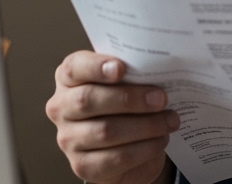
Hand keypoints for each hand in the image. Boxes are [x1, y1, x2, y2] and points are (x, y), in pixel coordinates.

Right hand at [46, 50, 179, 183]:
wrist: (125, 143)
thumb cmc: (124, 103)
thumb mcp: (125, 81)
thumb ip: (132, 72)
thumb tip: (158, 69)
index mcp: (68, 78)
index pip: (74, 68)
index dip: (96, 67)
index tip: (121, 68)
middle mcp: (61, 108)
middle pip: (88, 100)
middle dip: (129, 99)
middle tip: (161, 98)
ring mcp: (68, 139)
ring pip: (105, 131)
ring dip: (145, 126)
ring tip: (170, 120)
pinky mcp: (82, 165)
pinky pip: (116, 157)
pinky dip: (144, 148)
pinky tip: (160, 140)